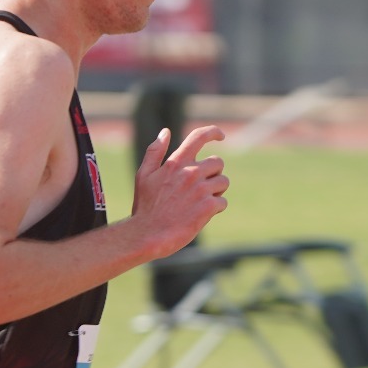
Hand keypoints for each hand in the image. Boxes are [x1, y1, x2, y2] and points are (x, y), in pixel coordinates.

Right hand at [131, 125, 228, 258]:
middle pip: (217, 163)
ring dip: (216, 192)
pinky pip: (222, 203)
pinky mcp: (207, 207)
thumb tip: (165, 132)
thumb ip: (155, 152)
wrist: (147, 235)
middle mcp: (190, 172)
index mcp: (176, 162)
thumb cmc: (145, 207)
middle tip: (201, 188)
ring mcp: (200, 189)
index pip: (199, 137)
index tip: (221, 135)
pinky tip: (201, 215)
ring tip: (199, 203)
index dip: (213, 132)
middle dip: (213, 174)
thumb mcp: (144, 175)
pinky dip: (215, 209)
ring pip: (223, 182)